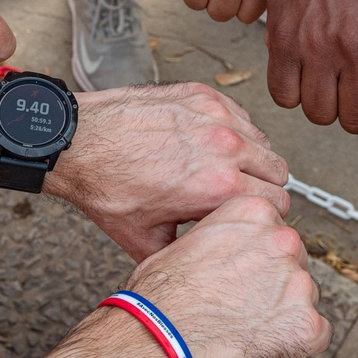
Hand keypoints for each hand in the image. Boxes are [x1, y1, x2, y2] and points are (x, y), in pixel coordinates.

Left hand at [47, 83, 290, 260]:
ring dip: (250, 156)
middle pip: (279, 170)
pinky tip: (205, 142)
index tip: (247, 215)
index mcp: (218, 187)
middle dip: (263, 185)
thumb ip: (188, 252)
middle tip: (238, 193)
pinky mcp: (203, 94)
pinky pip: (240, 114)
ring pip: (262, 140)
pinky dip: (232, 128)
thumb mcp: (147, 241)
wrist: (78, 142)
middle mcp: (225, 147)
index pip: (277, 203)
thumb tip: (205, 263)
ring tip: (221, 168)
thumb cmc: (107, 188)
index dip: (263, 215)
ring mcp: (215, 116)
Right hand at [125, 196, 332, 357]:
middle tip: (241, 304)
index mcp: (254, 212)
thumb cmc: (161, 295)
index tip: (242, 274)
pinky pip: (315, 333)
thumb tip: (229, 249)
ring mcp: (299, 282)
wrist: (157, 339)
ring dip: (282, 312)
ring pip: (304, 297)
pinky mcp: (307, 324)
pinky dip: (294, 343)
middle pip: (293, 262)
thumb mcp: (187, 241)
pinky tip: (260, 344)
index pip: (275, 231)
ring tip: (243, 326)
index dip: (258, 258)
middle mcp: (283, 240)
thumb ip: (223, 237)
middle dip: (273, 283)